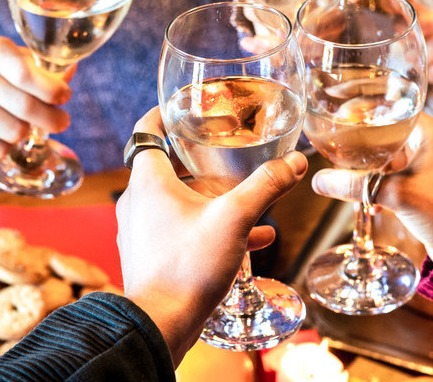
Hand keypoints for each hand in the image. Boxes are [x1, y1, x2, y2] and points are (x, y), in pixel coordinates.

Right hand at [0, 36, 71, 158]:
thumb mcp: (14, 62)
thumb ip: (43, 68)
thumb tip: (70, 71)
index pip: (26, 73)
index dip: (51, 89)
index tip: (64, 96)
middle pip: (26, 107)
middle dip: (52, 118)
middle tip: (61, 121)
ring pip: (16, 132)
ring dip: (27, 133)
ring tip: (23, 125)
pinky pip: (0, 150)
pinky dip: (8, 147)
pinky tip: (1, 136)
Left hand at [117, 107, 307, 365]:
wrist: (160, 326)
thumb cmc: (187, 267)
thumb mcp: (234, 218)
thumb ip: (265, 185)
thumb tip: (295, 161)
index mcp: (147, 181)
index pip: (146, 131)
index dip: (163, 114)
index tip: (183, 106)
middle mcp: (137, 202)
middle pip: (167, 166)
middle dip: (199, 160)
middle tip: (225, 149)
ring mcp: (142, 231)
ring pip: (177, 202)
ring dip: (210, 197)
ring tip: (246, 197)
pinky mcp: (153, 257)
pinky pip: (182, 231)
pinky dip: (210, 227)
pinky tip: (251, 239)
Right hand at [313, 115, 432, 259]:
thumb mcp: (396, 193)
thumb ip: (356, 185)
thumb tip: (319, 181)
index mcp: (426, 130)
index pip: (387, 106)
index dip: (361, 109)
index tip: (337, 112)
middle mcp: (424, 140)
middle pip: (380, 131)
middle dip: (357, 143)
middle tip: (333, 145)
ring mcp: (421, 162)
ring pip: (381, 155)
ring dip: (364, 168)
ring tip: (344, 175)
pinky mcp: (417, 182)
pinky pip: (387, 174)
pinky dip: (374, 183)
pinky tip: (363, 200)